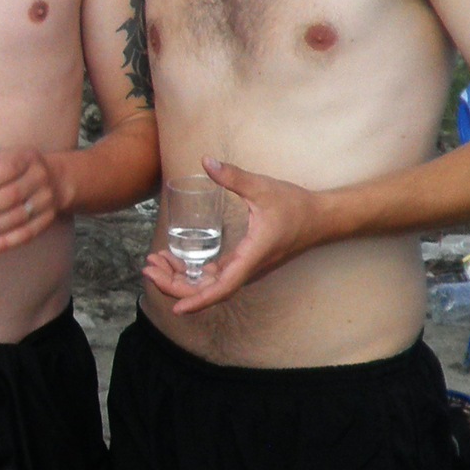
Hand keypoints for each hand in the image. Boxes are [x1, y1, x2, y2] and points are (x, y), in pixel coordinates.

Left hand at [0, 147, 67, 253]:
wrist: (58, 179)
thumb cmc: (15, 167)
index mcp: (24, 158)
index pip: (8, 168)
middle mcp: (38, 178)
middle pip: (13, 196)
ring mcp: (45, 200)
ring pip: (19, 217)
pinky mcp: (47, 219)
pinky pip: (28, 234)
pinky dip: (6, 242)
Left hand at [142, 158, 325, 310]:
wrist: (321, 218)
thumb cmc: (295, 205)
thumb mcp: (262, 187)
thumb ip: (233, 176)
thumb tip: (206, 161)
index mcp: (252, 257)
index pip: (222, 288)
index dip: (198, 300)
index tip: (176, 308)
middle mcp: (247, 269)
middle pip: (207, 290)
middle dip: (175, 284)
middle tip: (148, 268)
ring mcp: (245, 268)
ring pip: (209, 285)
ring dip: (181, 278)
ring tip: (154, 262)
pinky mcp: (244, 263)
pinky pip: (214, 277)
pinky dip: (193, 272)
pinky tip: (174, 259)